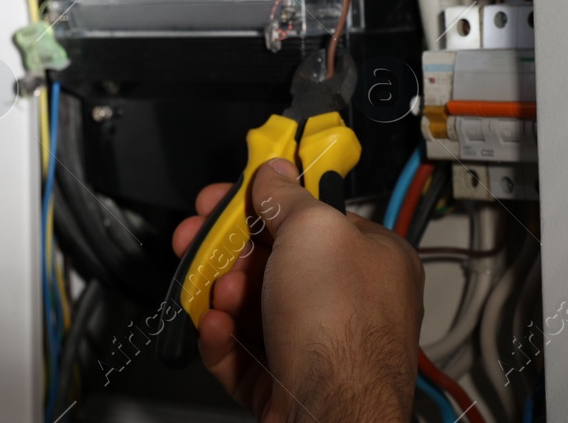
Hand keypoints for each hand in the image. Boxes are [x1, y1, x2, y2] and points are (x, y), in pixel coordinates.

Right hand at [171, 158, 423, 422]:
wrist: (331, 417)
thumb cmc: (341, 325)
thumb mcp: (312, 230)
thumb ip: (288, 196)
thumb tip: (274, 170)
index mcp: (372, 258)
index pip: (312, 216)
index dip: (263, 202)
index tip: (226, 197)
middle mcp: (350, 302)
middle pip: (274, 261)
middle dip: (228, 250)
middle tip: (196, 238)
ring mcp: (318, 347)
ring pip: (253, 308)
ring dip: (225, 294)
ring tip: (219, 293)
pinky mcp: (286, 385)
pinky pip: (243, 353)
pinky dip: (222, 338)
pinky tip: (215, 328)